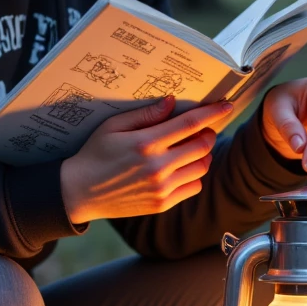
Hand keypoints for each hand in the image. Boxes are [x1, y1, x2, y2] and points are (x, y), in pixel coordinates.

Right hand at [60, 95, 231, 224]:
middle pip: (202, 145)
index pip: (189, 124)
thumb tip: (171, 102)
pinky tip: (181, 167)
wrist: (80, 192)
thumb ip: (144, 115)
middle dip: (208, 132)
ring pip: (202, 167)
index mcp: (145, 144)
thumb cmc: (94, 154)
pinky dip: (194, 174)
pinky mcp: (162, 204)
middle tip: (203, 128)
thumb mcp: (112, 127)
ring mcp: (162, 188)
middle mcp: (157, 167)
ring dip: (203, 154)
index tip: (226, 105)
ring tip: (191, 148)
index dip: (212, 113)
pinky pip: (193, 186)